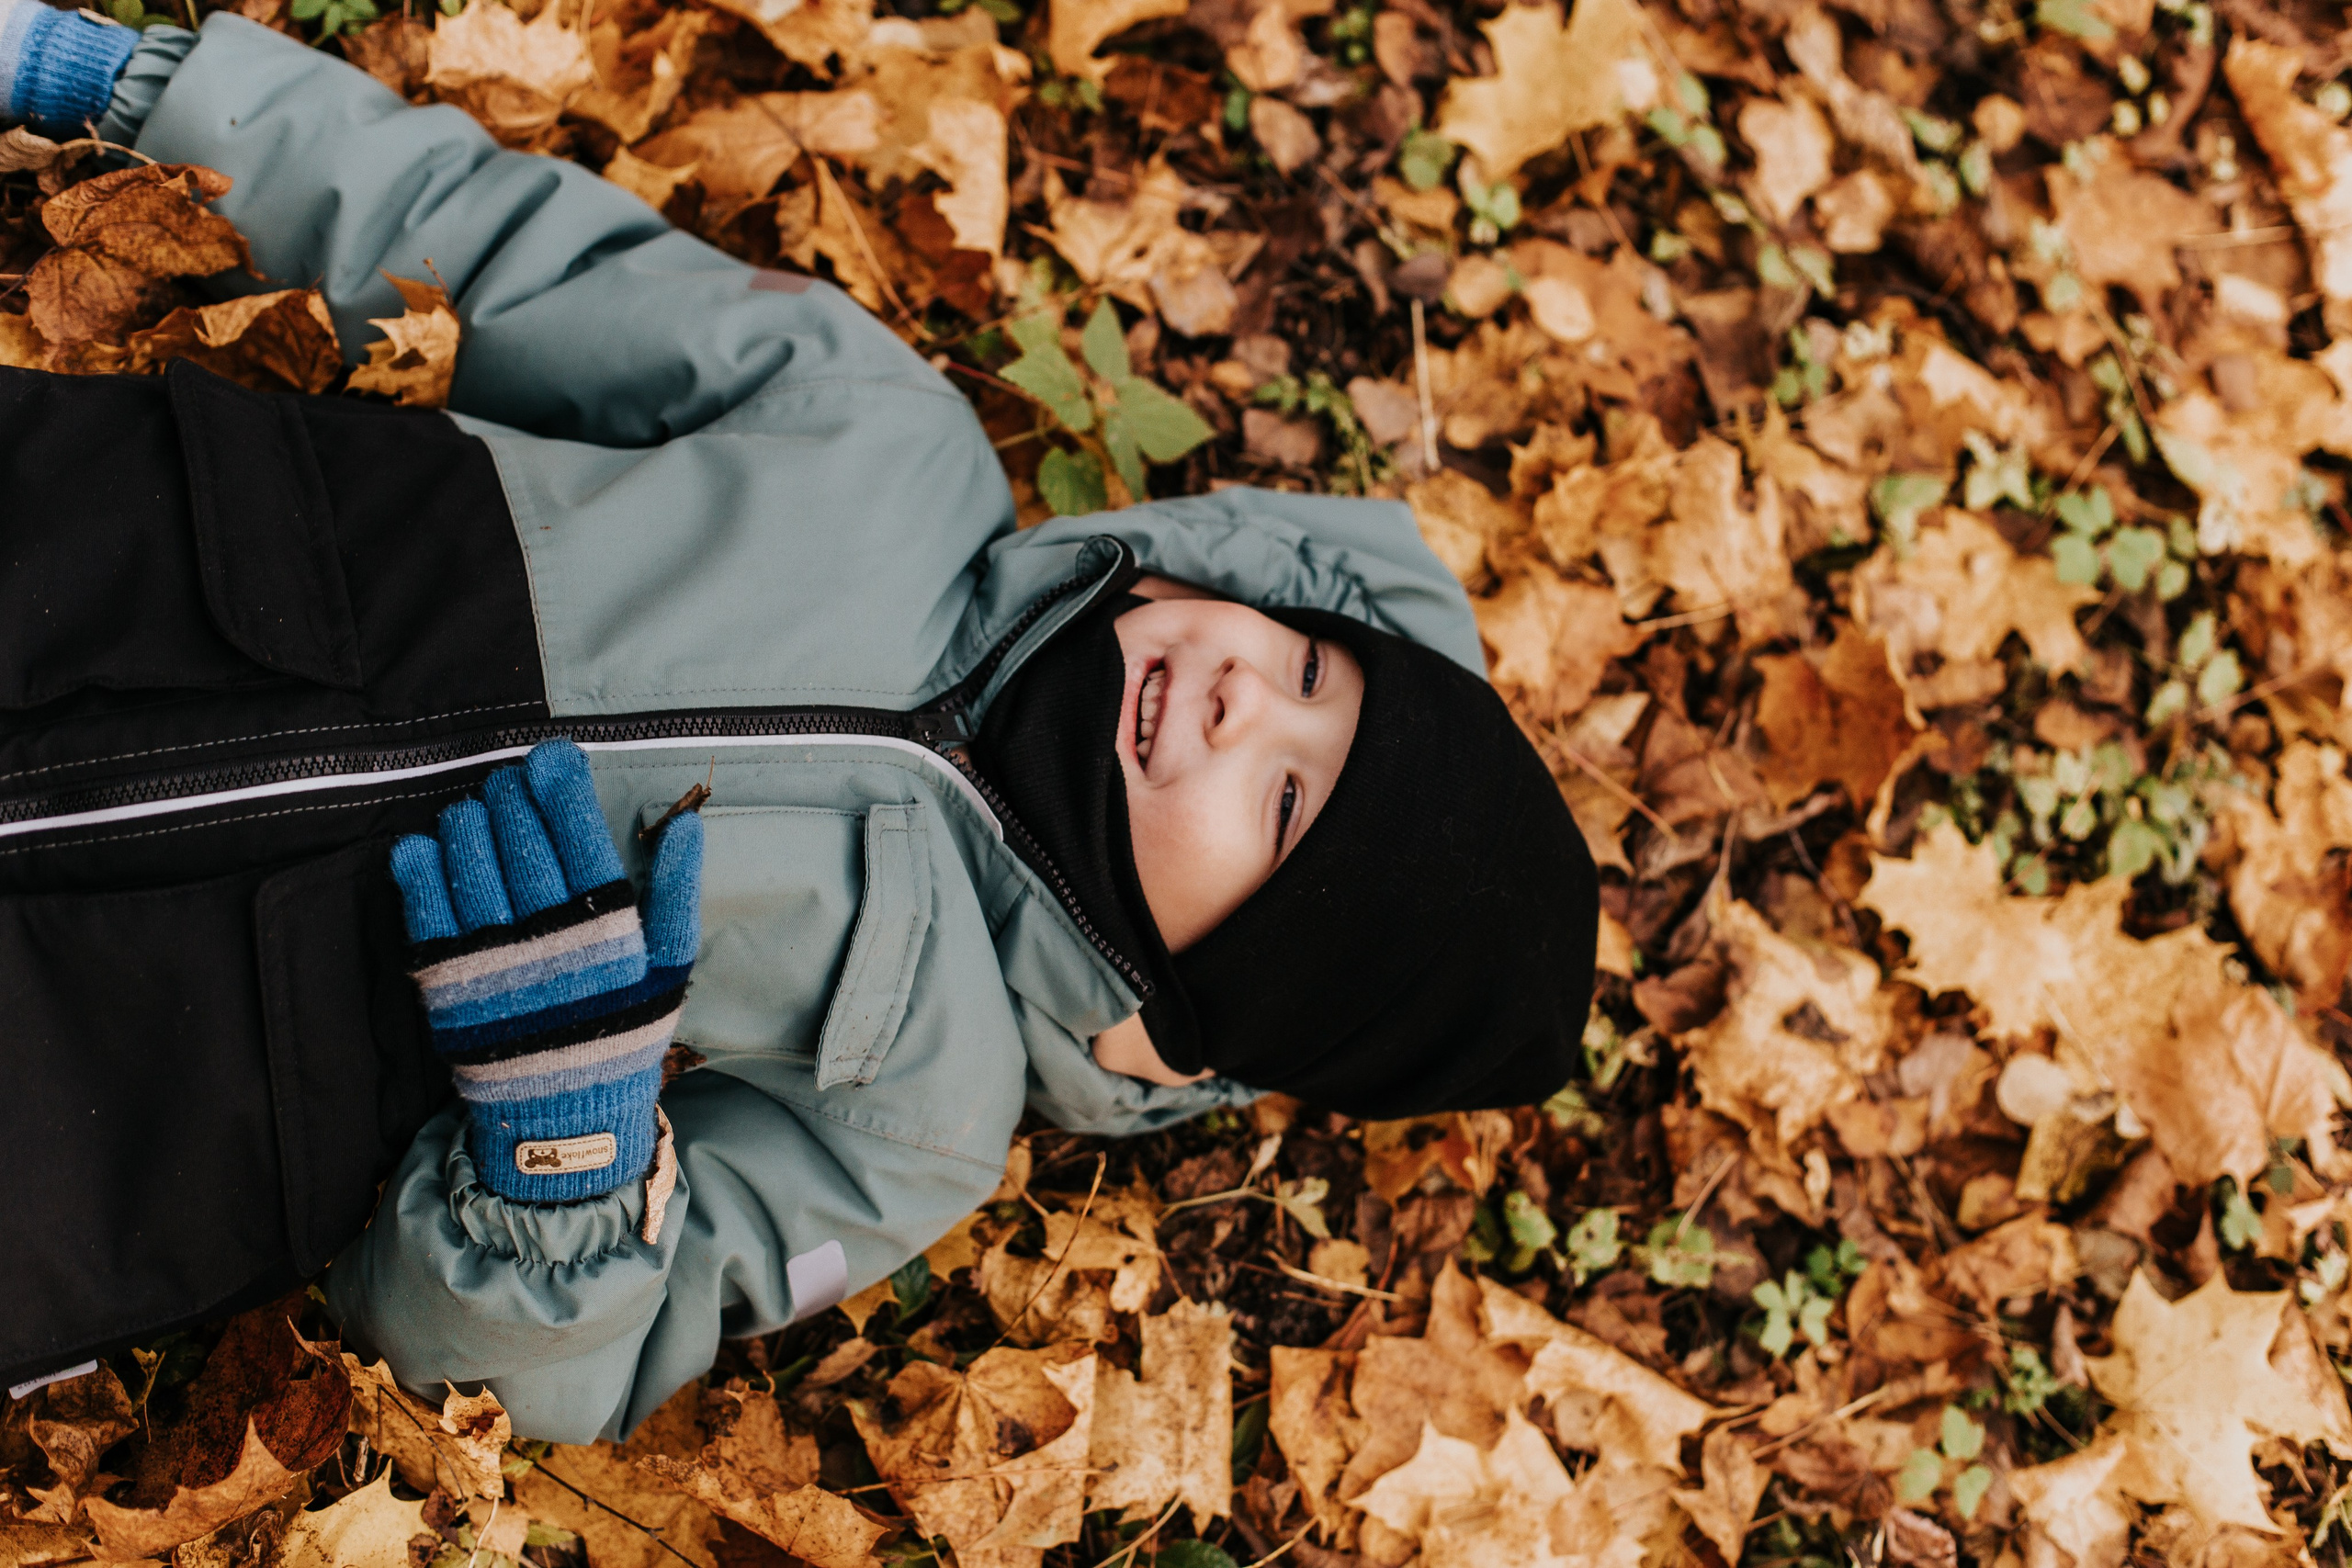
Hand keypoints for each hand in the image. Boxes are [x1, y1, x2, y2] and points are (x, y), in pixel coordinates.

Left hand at [390, 738, 702, 1202]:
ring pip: (470, 864)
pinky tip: (426, 846)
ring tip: (474, 811)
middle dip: (511, 798)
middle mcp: (547, 937)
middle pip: (520, 841)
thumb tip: (687, 829)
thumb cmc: (621, 1030)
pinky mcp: (447, 982)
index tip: (552, 758)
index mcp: (606, 929)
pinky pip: (426, 910)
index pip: (581, 838)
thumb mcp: (670, 968)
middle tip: (508, 783)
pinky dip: (421, 870)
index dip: (562, 789)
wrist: (564, 1115)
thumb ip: (679, 896)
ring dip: (468, 822)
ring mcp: (492, 958)